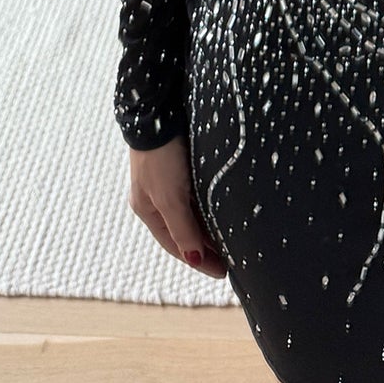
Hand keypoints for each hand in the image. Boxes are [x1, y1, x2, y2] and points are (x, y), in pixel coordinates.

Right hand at [128, 138, 226, 278]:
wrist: (159, 109)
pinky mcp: (185, 162)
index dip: (199, 260)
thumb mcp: (170, 197)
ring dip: (212, 225)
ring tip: (235, 238)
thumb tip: (195, 260)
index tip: (223, 272)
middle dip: (207, 245)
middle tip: (234, 258)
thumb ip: (183, 229)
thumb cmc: (160, 156)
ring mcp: (171, 179)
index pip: (176, 244)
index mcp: (148, 209)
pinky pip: (201, 193)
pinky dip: (212, 205)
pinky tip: (228, 208)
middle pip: (185, 229)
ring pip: (194, 211)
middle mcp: (158, 196)